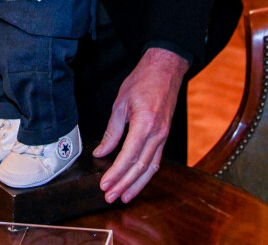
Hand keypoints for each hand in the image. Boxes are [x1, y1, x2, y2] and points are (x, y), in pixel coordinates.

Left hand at [92, 48, 189, 203]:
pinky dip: (146, 174)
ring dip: (136, 185)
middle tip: (110, 197)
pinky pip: (156, 160)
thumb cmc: (143, 81)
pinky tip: (137, 181)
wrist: (165, 69)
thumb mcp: (121, 102)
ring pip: (150, 168)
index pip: (128, 156)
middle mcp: (157, 133)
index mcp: (145, 123)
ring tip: (123, 197)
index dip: (116, 174)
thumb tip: (101, 152)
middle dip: (124, 185)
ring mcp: (164, 136)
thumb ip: (112, 131)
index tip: (104, 185)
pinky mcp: (165, 136)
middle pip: (140, 167)